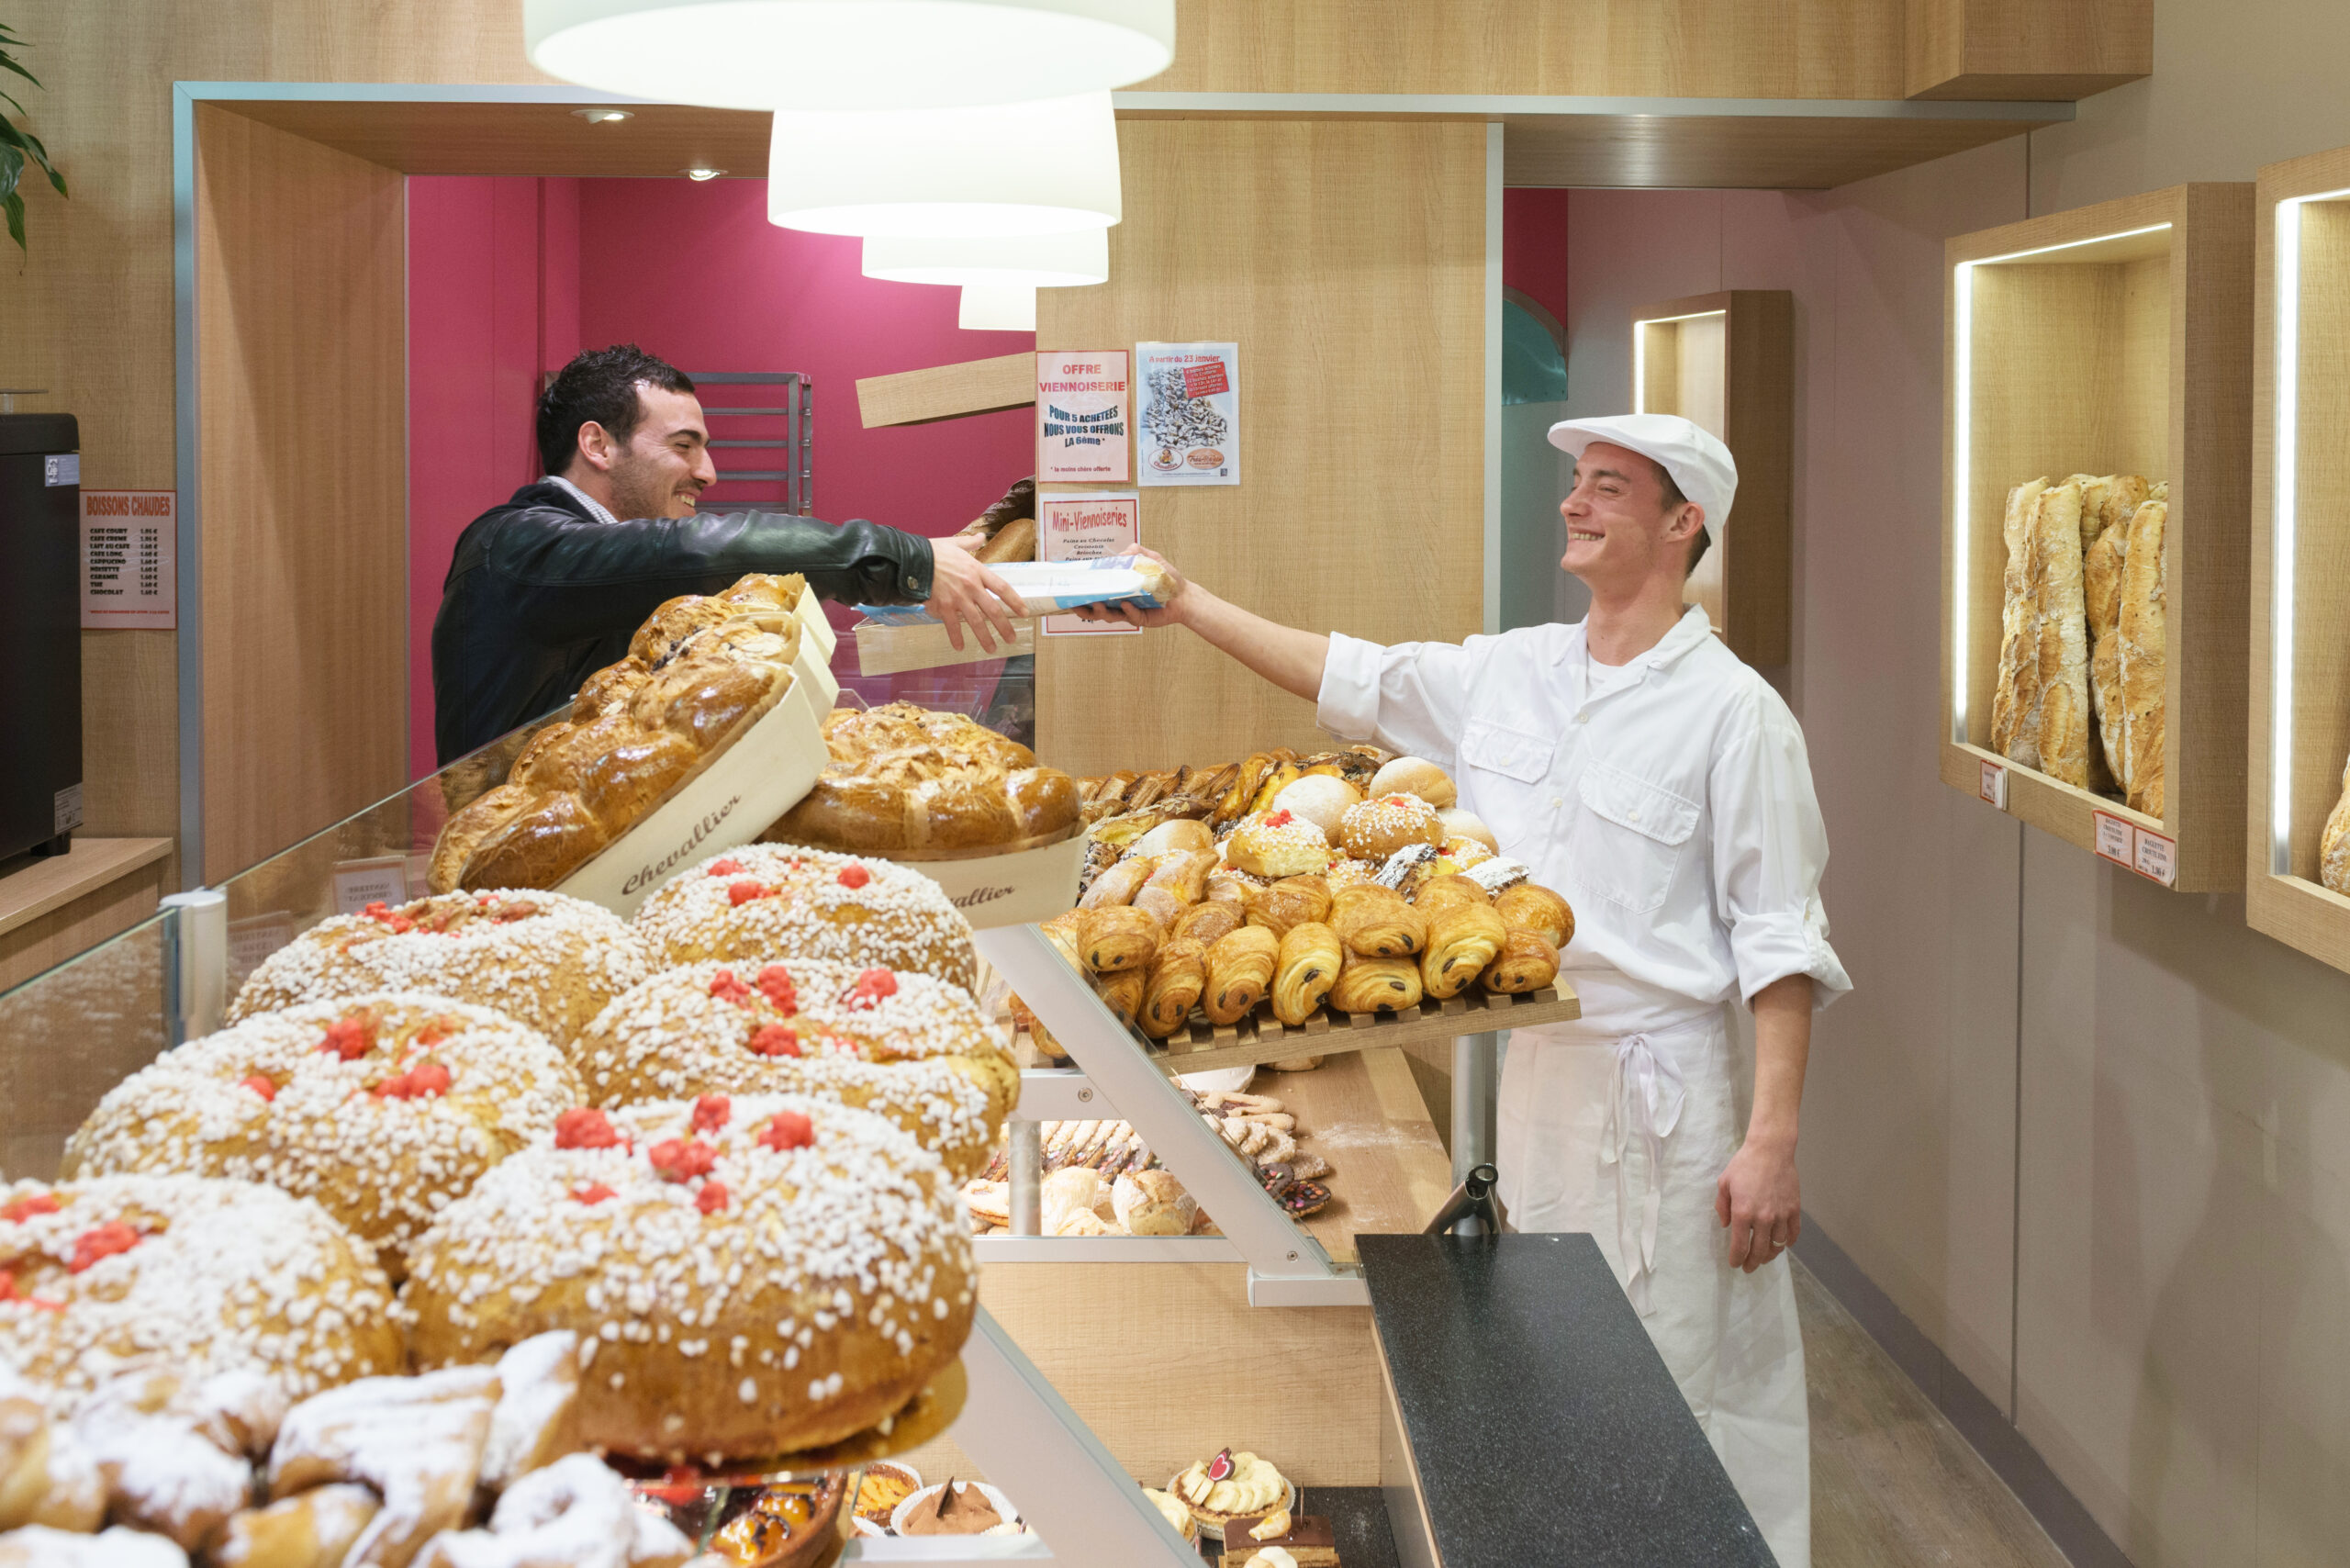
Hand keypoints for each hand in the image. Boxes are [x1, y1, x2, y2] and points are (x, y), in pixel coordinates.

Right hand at [927, 538, 1027, 652]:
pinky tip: (960, 647)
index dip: (1015, 601)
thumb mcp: (955, 543)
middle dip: (1004, 627)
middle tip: (1011, 639)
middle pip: (993, 610)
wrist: (914, 560)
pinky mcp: (943, 606)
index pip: (1002, 588)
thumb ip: (971, 543)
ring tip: (992, 648)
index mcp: (977, 571)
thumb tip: (981, 536)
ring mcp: (957, 598)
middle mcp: (971, 586)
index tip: (1025, 612)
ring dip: (985, 637)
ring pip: (976, 622)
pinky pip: (952, 625)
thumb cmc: (934, 551)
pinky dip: (956, 637)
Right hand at [1067, 545, 1192, 628]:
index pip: (1096, 592)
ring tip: (1099, 603)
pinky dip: (1128, 611)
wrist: (1183, 594)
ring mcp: (1129, 612)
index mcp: (1117, 589)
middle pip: (1096, 609)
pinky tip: (1125, 605)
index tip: (1070, 590)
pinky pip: (1131, 617)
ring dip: (1102, 611)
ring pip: (1110, 616)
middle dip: (1084, 609)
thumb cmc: (1165, 578)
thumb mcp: (1151, 559)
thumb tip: (1123, 552)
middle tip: (1076, 604)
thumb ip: (1137, 552)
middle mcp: (1119, 602)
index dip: (1082, 593)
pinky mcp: (1141, 619)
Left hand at [1715, 1134, 1799, 1272]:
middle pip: (1760, 1251)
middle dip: (1753, 1262)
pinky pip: (1793, 1233)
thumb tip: (1727, 1225)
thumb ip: (1723, 1207)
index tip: (1735, 1264)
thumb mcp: (1724, 1183)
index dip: (1737, 1259)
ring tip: (1764, 1258)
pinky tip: (1783, 1244)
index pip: (1740, 1246)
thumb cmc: (1744, 1164)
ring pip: (1778, 1245)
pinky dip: (1788, 1242)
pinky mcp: (1794, 1209)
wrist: (1771, 1150)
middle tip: (1749, 1268)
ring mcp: (1781, 1215)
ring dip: (1770, 1255)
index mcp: (1743, 1213)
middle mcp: (1764, 1218)